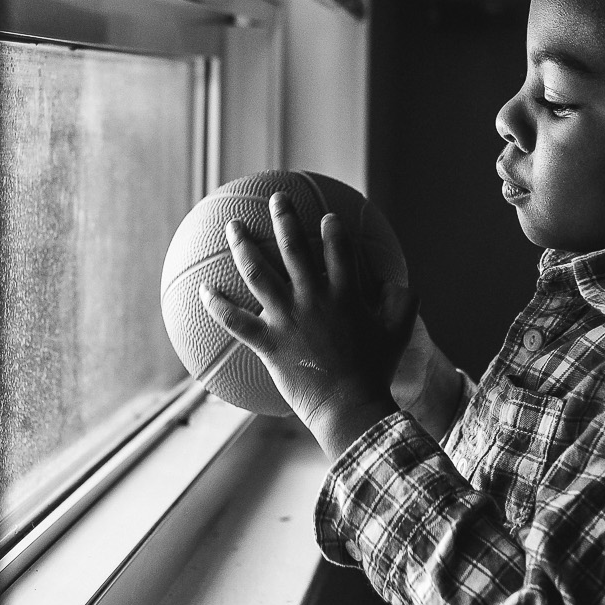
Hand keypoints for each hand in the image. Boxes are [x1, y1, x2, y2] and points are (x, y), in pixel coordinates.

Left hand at [200, 191, 418, 457]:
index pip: (339, 249)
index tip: (325, 216)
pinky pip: (236, 321)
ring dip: (243, 246)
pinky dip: (218, 305)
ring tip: (233, 227)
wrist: (349, 406)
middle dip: (284, 218)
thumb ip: (402, 303)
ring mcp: (288, 319)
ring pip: (258, 273)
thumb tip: (399, 283)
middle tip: (276, 198)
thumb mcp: (399, 333)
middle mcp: (313, 298)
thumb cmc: (376, 372)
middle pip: (293, 248)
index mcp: (345, 294)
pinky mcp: (269, 342)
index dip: (332, 229)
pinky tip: (202, 290)